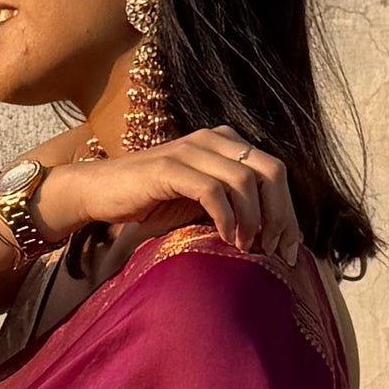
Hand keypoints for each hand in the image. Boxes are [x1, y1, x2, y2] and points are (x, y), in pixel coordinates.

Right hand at [39, 124, 302, 261]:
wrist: (100, 193)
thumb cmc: (152, 201)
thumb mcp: (202, 201)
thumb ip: (235, 204)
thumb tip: (276, 236)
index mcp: (226, 142)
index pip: (275, 171)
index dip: (288, 211)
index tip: (288, 248)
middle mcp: (213, 139)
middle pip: (270, 172)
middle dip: (280, 215)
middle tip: (274, 250)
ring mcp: (190, 150)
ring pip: (245, 181)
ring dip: (253, 219)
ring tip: (246, 246)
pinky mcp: (169, 168)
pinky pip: (213, 191)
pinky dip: (226, 218)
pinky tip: (225, 238)